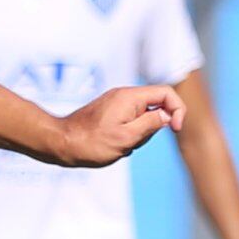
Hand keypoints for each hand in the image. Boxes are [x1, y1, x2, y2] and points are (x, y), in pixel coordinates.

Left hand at [50, 83, 183, 167]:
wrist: (61, 143)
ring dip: (141, 133)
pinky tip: (116, 144)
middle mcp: (123, 95)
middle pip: (156, 104)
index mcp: (129, 98)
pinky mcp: (110, 111)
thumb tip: (167, 115)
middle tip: (136, 142)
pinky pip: (131, 119)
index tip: (175, 129)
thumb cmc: (91, 143)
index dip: (178, 109)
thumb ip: (151, 124)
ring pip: (144, 115)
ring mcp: (116, 103)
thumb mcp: (127, 138)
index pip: (166, 93)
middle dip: (155, 126)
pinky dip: (131, 133)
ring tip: (123, 145)